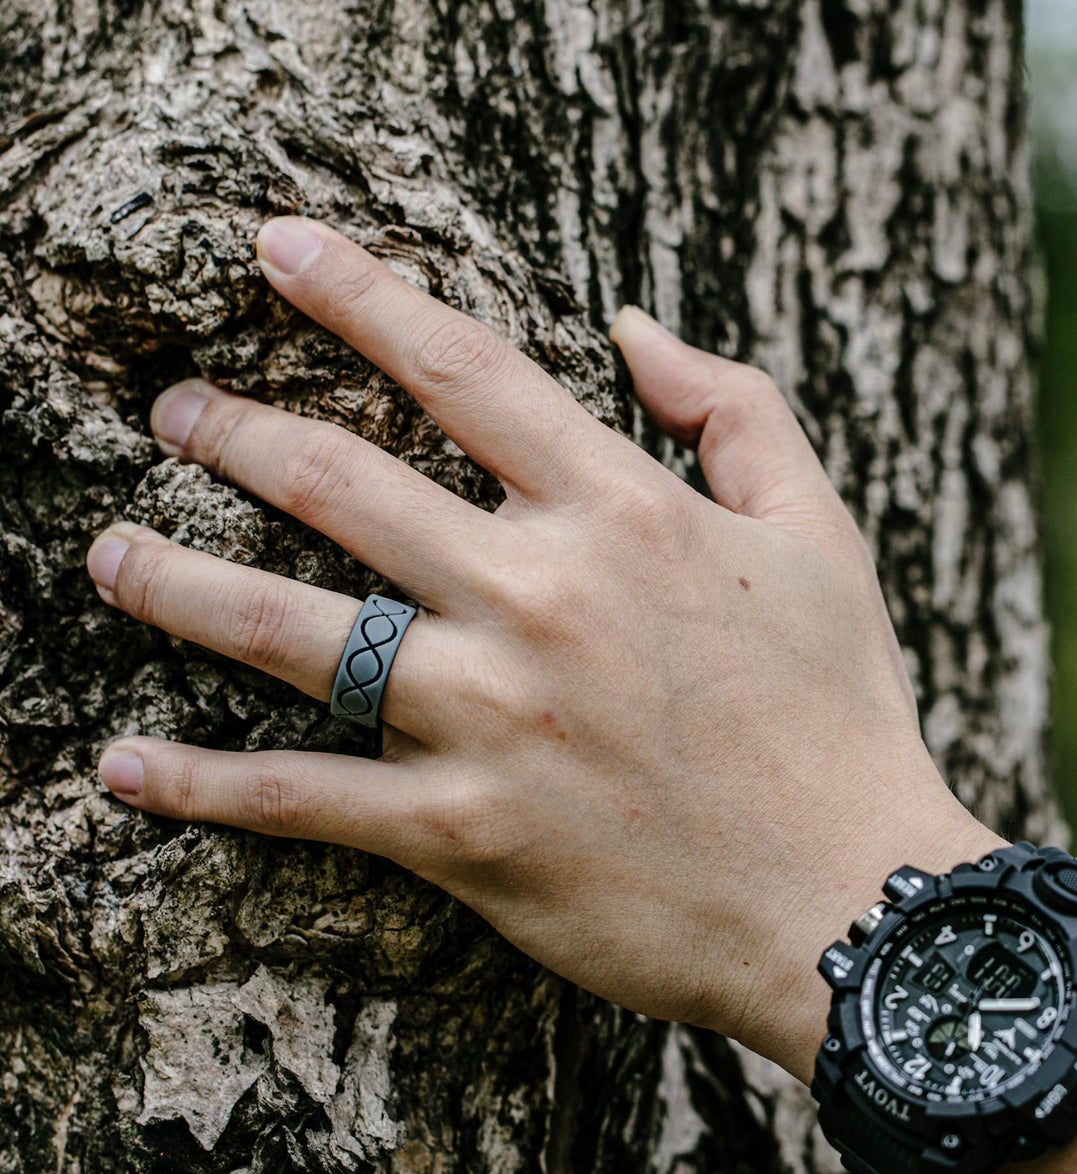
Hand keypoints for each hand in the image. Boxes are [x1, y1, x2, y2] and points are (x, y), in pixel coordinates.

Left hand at [88, 217, 998, 1080]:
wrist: (849, 899)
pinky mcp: (465, 836)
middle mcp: (539, 599)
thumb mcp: (822, 533)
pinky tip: (121, 768)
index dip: (357, 293)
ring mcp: (492, 719)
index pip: (461, 369)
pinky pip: (305, 801)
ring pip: (289, 634)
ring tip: (104, 553)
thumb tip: (633, 328)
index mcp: (622, 514)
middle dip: (236, 431)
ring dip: (176, 582)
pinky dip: (204, 786)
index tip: (277, 247)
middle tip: (170, 409)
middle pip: (342, 484)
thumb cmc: (841, 711)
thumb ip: (736, 409)